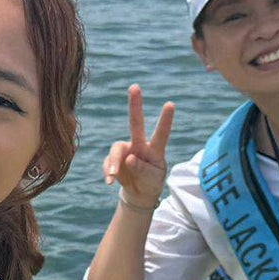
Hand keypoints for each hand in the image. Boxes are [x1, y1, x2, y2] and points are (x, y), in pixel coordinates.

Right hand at [102, 84, 173, 210]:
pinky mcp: (114, 159)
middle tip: (135, 86)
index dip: (165, 120)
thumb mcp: (151, 179)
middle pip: (136, 123)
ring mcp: (126, 151)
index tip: (170, 104)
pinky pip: (108, 163)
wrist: (139, 192)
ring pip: (117, 149)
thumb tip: (129, 159)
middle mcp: (140, 145)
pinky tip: (110, 182)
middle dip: (135, 105)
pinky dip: (108, 172)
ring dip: (114, 162)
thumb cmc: (150, 182)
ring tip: (113, 175)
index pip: (161, 134)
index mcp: (154, 149)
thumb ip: (142, 169)